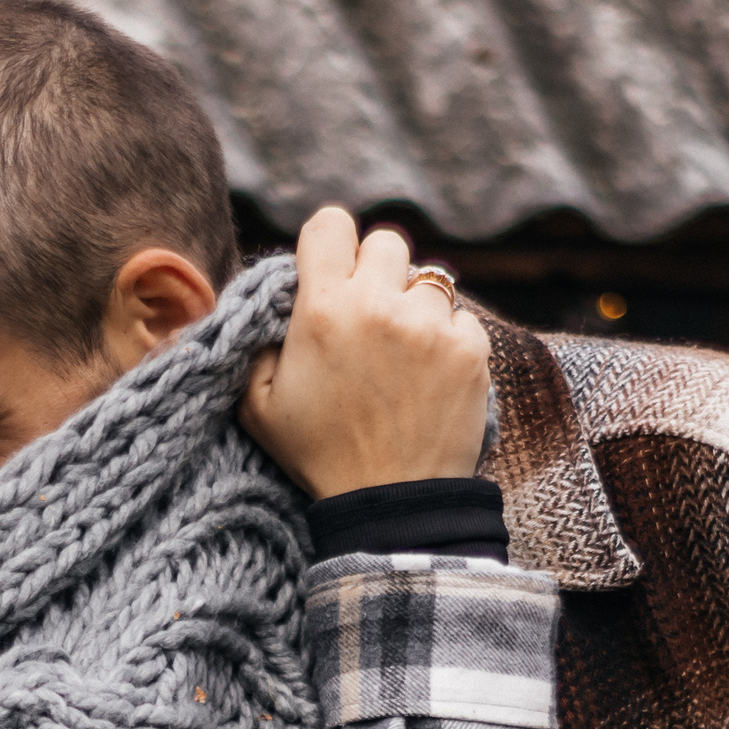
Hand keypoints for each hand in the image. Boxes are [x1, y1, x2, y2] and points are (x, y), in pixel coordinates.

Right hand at [240, 206, 490, 498]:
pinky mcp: (470, 350)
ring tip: (403, 355)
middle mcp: (378, 306)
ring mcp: (430, 326)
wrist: (391, 505)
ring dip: (416, 308)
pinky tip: (430, 378)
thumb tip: (273, 308)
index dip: (330, 242)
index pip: (331, 224)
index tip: (332, 269)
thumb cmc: (320, 457)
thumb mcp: (258, 406)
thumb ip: (257, 346)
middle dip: (377, 273)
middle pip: (386, 243)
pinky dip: (450, 341)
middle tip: (370, 316)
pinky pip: (463, 319)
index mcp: (322, 309)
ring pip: (430, 280)